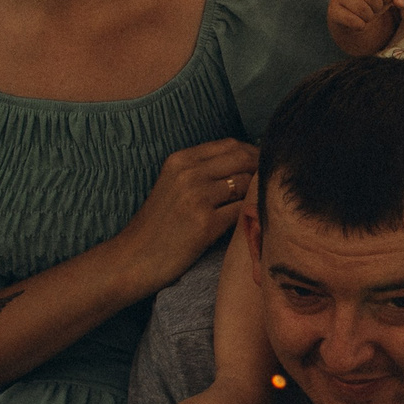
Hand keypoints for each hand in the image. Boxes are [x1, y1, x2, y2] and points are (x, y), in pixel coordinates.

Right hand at [120, 140, 255, 284]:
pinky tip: (254, 220)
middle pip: (242, 159)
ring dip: (258, 193)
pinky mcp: (205, 224)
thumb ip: (200, 171)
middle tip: (271, 183)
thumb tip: (244, 163)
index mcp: (179, 160)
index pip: (230, 145)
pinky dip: (251, 213)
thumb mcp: (171, 186)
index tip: (262, 166)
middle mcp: (188, 173)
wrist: (132, 258)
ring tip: (262, 203)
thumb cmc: (156, 226)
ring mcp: (197, 197)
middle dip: (261, 169)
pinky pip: (241, 211)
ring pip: (246, 184)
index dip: (252, 153)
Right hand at [327, 0, 403, 54]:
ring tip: (366, 14)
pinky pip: (354, 22)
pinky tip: (358, 22)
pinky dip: (361, 26)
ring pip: (363, 10)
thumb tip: (400, 3)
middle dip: (378, 8)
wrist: (350, 14)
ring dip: (369, 17)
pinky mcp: (334, 10)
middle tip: (373, 8)